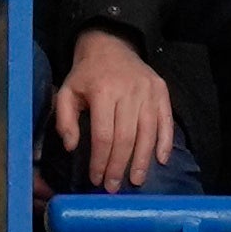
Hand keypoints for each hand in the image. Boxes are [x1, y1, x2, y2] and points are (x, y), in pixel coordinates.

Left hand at [54, 27, 178, 192]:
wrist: (110, 44)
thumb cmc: (86, 75)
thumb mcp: (67, 92)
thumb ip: (65, 119)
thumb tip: (71, 147)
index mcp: (102, 91)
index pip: (103, 135)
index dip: (100, 160)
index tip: (96, 179)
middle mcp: (128, 91)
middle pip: (126, 138)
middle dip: (119, 166)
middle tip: (114, 187)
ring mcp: (148, 91)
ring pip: (148, 133)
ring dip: (142, 161)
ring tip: (135, 180)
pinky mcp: (162, 91)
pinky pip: (166, 121)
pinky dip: (165, 142)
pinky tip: (160, 161)